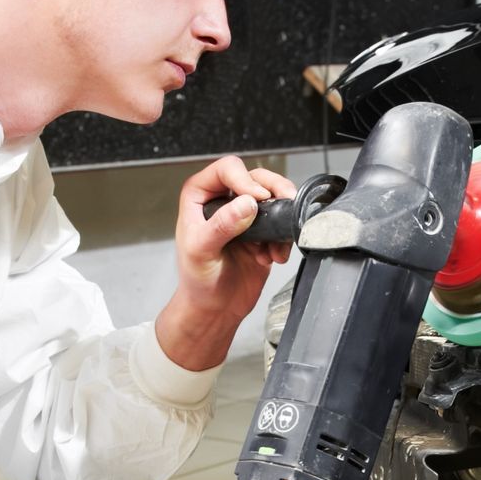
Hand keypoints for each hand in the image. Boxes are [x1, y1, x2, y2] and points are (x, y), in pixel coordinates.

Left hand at [155, 155, 296, 372]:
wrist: (215, 309)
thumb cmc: (197, 281)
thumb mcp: (201, 251)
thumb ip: (221, 226)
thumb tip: (246, 204)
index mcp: (200, 197)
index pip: (226, 169)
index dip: (244, 179)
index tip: (255, 198)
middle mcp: (224, 201)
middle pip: (256, 176)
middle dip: (272, 190)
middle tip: (281, 203)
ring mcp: (245, 216)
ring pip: (273, 197)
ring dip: (281, 215)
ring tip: (275, 239)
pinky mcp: (263, 233)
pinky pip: (282, 224)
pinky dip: (283, 238)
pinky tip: (272, 255)